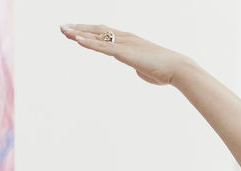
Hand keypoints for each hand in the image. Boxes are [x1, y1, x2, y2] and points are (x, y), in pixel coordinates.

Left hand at [60, 24, 189, 85]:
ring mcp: (124, 44)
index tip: (77, 31)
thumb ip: (139, 66)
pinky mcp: (124, 52)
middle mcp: (126, 38)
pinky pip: (102, 46)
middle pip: (97, 30)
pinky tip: (77, 40)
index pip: (106, 33)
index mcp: (131, 41)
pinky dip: (89, 42)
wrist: (177, 69)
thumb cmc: (165, 71)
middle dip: (79, 29)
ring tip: (64, 31)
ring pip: (97, 36)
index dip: (90, 31)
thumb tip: (137, 68)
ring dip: (78, 33)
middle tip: (63, 28)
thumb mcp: (147, 68)